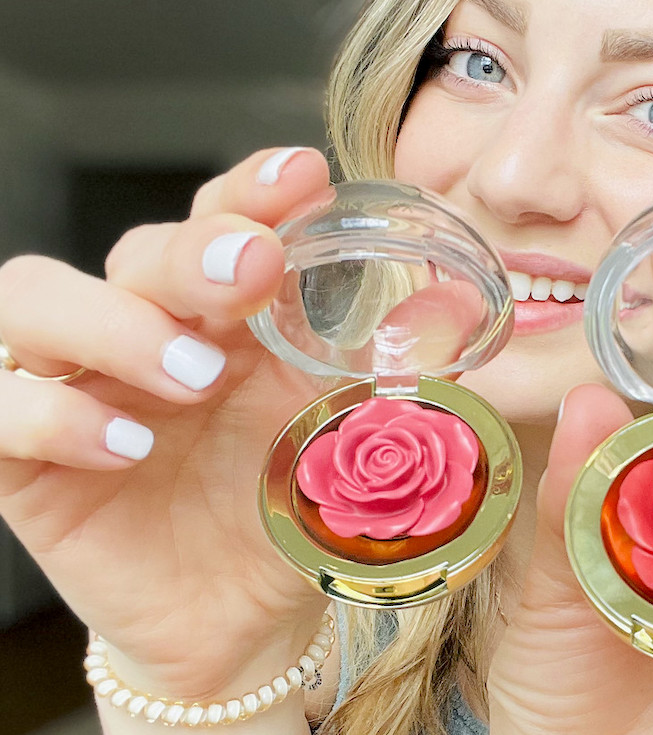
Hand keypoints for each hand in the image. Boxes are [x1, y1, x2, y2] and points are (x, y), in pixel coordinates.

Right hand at [0, 147, 335, 699]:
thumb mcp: (346, 441)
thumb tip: (454, 315)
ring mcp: (77, 389)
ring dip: (114, 322)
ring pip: (34, 300)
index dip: (250, 191)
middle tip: (249, 270)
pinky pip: (0, 406)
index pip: (222, 223)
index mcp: (228, 319)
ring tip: (192, 377)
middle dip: (192, 251)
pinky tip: (124, 447)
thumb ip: (383, 377)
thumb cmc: (291, 516)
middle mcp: (146, 335)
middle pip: (137, 252)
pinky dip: (52, 414)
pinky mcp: (24, 461)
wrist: (245, 621)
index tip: (301, 177)